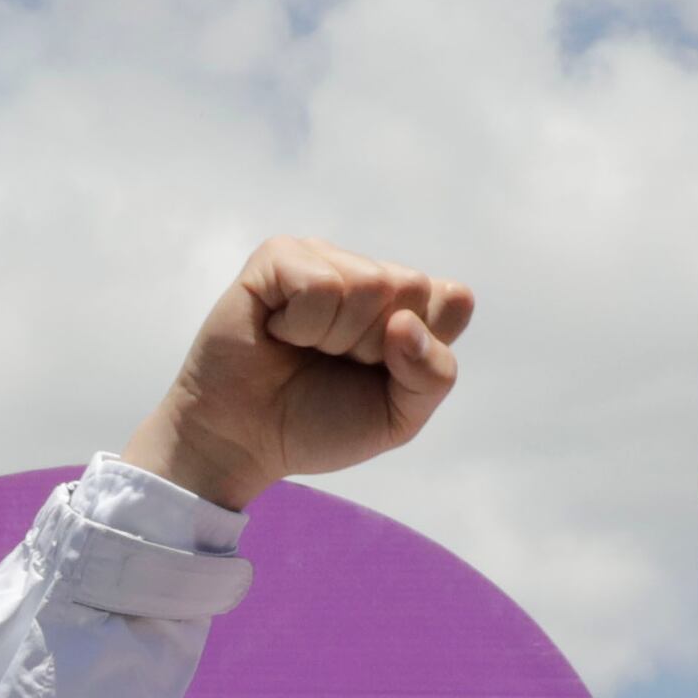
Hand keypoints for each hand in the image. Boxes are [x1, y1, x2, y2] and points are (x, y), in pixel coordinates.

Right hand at [121, 237, 472, 512]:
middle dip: (373, 345)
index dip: (422, 348)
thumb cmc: (317, 424)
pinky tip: (277, 332)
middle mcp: (369, 273)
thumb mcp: (399, 417)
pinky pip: (320, 285)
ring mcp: (322, 258)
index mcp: (406, 305)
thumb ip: (433, 375)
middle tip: (333, 363)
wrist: (244, 440)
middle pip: (411, 287)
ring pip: (369, 284)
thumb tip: (403, 322)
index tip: (380, 374)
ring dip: (334, 337)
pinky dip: (301, 324)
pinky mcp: (278, 257)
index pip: (453, 299)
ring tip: (302, 348)